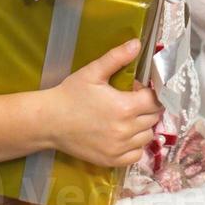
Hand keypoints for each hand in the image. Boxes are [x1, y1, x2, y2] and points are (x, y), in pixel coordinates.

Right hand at [45, 39, 163, 167]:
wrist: (49, 121)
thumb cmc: (71, 94)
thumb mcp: (93, 72)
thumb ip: (117, 57)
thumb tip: (137, 43)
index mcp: (125, 107)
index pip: (155, 101)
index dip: (150, 92)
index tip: (138, 89)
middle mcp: (126, 130)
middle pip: (153, 118)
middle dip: (148, 107)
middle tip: (132, 100)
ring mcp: (119, 148)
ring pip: (147, 136)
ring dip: (143, 126)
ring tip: (128, 117)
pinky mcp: (111, 160)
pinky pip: (136, 155)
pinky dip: (135, 145)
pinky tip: (124, 135)